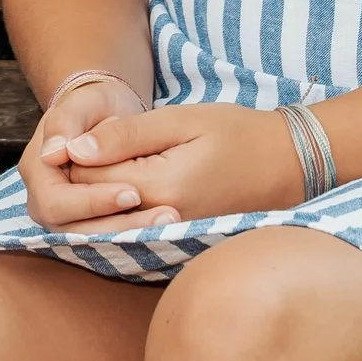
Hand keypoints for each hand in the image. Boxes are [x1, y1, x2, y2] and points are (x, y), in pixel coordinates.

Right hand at [20, 74, 179, 231]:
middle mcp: (44, 201)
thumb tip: (53, 155)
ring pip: (93, 242)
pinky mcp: (89, 224)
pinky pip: (108, 239)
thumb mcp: (82, 103)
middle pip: (73, 231)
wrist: (104, 114)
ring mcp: (65, 217)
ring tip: (169, 221)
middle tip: (162, 215)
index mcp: (37, 170)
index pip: (56, 202)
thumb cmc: (92, 105)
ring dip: (130, 234)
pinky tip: (163, 226)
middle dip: (118, 224)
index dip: (93, 202)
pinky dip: (134, 234)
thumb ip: (65, 124)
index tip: (134, 192)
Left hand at [57, 102, 308, 226]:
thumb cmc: (236, 133)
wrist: (287, 165)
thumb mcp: (180, 120)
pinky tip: (126, 182)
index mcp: (160, 188)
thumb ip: (126, 135)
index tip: (88, 128)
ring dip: (98, 193)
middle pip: (91, 206)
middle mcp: (161, 222)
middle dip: (82, 175)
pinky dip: (118, 208)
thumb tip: (74, 149)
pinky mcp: (175, 240)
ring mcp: (169, 237)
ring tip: (114, 159)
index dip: (76, 152)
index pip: (87, 180)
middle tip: (97, 142)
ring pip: (106, 221)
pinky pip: (129, 229)